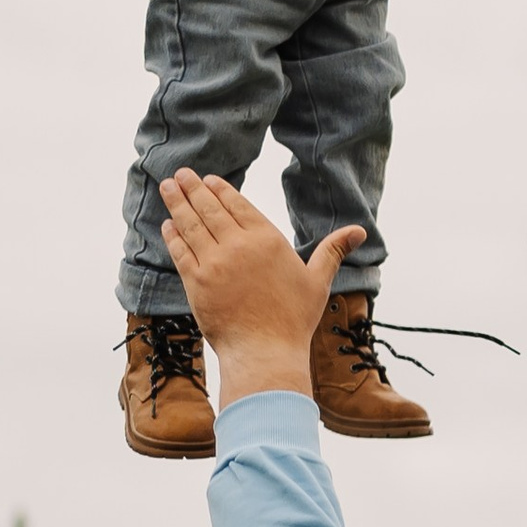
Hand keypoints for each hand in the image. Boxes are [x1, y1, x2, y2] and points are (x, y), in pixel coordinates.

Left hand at [161, 171, 361, 404]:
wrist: (265, 352)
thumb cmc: (293, 320)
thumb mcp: (318, 280)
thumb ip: (333, 250)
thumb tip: (359, 230)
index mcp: (268, 240)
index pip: (238, 205)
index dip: (220, 190)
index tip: (208, 179)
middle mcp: (239, 246)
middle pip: (210, 209)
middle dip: (193, 188)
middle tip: (180, 173)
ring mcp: (215, 263)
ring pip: (191, 225)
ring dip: (177, 203)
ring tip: (167, 187)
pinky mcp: (196, 283)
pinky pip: (180, 252)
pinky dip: (172, 236)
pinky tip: (167, 224)